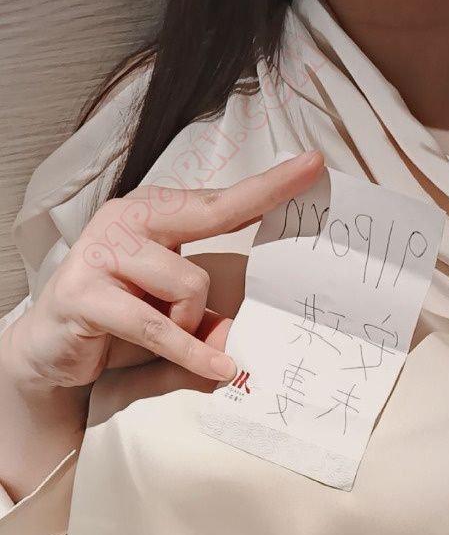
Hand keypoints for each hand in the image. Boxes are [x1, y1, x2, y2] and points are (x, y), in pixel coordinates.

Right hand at [4, 152, 323, 390]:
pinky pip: (157, 325)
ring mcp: (102, 250)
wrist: (50, 347)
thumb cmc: (117, 320)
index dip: (267, 185)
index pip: (217, 200)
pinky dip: (190, 351)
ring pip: (191, 283)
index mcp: (151, 215)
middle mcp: (127, 219)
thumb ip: (207, 312)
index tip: (311, 165)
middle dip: (264, 196)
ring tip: (167, 333)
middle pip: (212, 211)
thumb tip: (244, 334)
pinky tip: (217, 369)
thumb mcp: (171, 313)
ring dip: (191, 322)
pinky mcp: (84, 292)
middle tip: (311, 174)